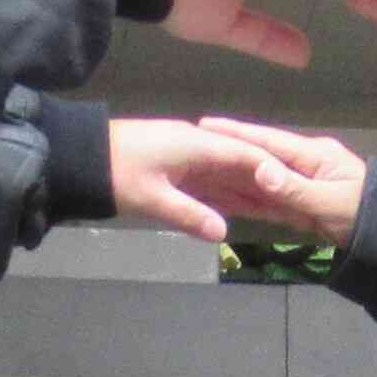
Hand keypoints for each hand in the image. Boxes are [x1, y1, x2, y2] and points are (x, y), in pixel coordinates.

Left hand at [107, 115, 325, 243]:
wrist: (79, 159)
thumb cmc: (115, 173)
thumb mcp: (152, 198)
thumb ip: (189, 215)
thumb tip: (223, 232)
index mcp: (197, 145)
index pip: (245, 155)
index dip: (272, 170)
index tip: (298, 185)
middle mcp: (197, 146)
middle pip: (240, 165)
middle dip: (266, 184)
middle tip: (295, 202)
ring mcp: (185, 157)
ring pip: (225, 176)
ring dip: (249, 192)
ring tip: (277, 209)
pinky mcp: (173, 169)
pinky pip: (207, 183)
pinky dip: (224, 196)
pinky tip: (241, 209)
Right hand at [194, 120, 372, 245]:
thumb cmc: (364, 214)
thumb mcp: (330, 202)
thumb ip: (294, 189)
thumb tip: (261, 172)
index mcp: (313, 155)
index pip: (268, 141)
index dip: (237, 133)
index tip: (207, 125)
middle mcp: (304, 165)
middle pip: (260, 158)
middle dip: (229, 152)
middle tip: (194, 145)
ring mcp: (302, 186)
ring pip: (261, 181)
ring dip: (233, 178)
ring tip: (201, 173)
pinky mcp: (301, 207)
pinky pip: (270, 203)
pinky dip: (248, 201)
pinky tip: (226, 200)